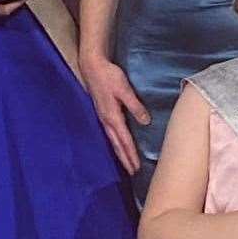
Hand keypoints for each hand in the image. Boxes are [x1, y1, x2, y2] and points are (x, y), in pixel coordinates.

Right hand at [82, 57, 150, 174]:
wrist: (92, 66)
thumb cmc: (109, 76)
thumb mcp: (124, 90)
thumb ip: (135, 106)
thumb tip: (145, 121)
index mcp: (112, 117)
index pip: (124, 140)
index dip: (131, 154)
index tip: (136, 167)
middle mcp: (106, 121)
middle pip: (117, 145)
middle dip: (125, 159)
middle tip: (133, 172)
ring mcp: (102, 117)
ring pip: (112, 140)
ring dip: (120, 153)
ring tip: (126, 163)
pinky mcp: (102, 113)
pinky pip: (110, 133)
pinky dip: (115, 143)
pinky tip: (117, 144)